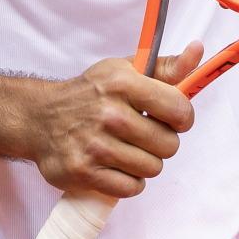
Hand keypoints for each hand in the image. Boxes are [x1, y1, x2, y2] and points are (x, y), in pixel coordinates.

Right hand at [28, 41, 201, 199]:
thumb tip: (198, 50)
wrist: (40, 118)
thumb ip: (167, 67)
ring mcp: (95, 145)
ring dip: (144, 162)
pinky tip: (116, 165)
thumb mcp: (125, 71)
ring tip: (127, 149)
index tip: (172, 118)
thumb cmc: (91, 94)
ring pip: (152, 168)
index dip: (182, 117)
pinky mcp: (84, 172)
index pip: (179, 109)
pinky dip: (128, 181)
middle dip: (162, 142)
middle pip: (169, 145)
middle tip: (142, 134)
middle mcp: (109, 114)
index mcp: (122, 83)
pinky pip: (131, 188)